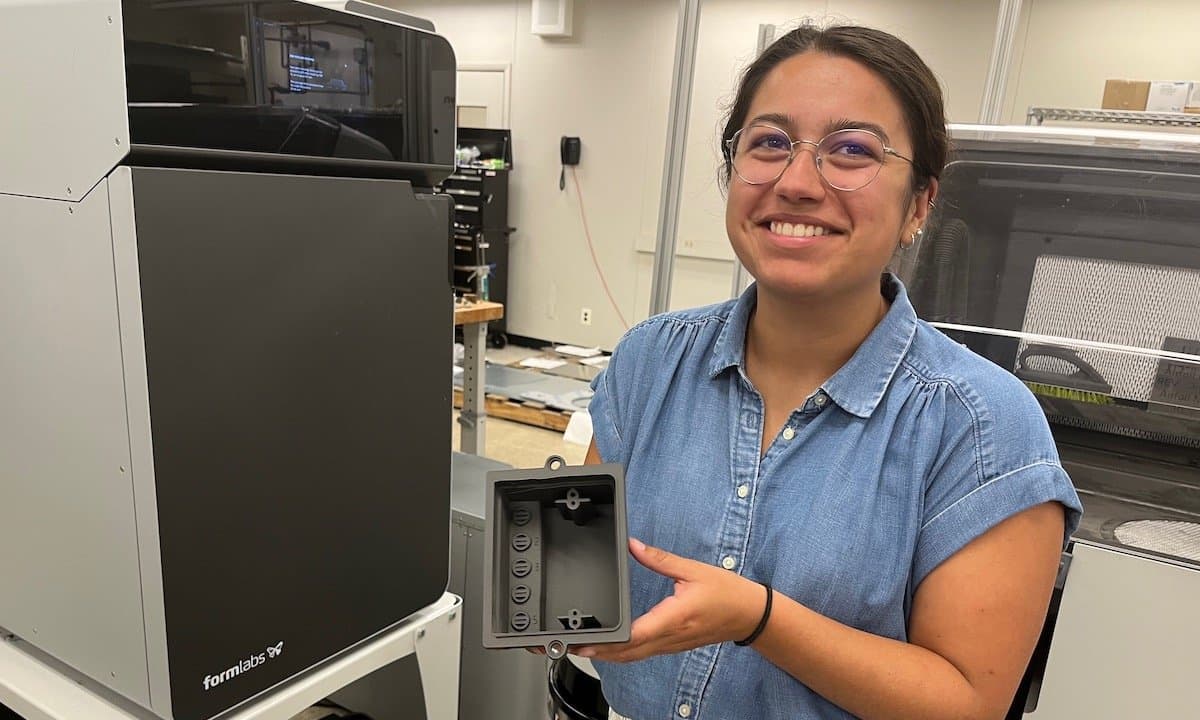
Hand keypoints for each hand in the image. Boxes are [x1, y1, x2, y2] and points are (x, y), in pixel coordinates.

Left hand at [572, 538, 765, 662]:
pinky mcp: (673, 645)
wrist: (751, 615)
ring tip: (582, 647)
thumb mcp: (693, 569)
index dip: (607, 641)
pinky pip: (643, 653)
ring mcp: (671, 645)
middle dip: (597, 652)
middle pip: (627, 653)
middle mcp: (670, 636)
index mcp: (674, 617)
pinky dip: (622, 653)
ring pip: (633, 657)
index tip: (584, 640)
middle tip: (569, 645)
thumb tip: (632, 545)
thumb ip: (659, 558)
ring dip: (607, 655)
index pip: (634, 634)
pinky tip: (609, 647)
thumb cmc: (728, 593)